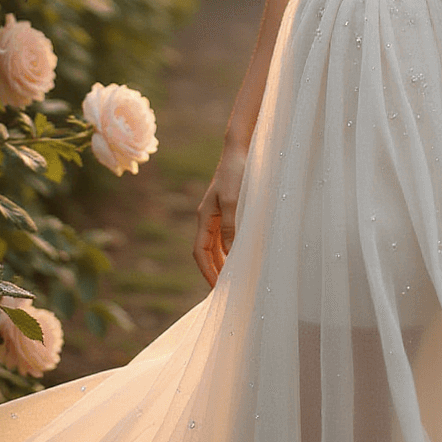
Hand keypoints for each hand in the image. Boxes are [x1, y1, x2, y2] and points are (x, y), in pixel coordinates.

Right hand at [193, 142, 246, 287]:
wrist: (241, 151)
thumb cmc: (236, 173)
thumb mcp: (233, 201)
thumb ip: (230, 227)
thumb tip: (229, 253)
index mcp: (204, 217)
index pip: (199, 251)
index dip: (206, 270)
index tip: (216, 287)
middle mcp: (209, 218)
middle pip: (207, 252)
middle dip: (214, 270)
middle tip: (226, 290)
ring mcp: (218, 215)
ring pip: (217, 245)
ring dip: (223, 262)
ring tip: (234, 278)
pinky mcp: (229, 210)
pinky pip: (227, 236)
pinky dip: (232, 249)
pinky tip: (242, 256)